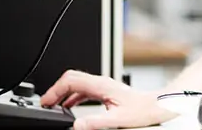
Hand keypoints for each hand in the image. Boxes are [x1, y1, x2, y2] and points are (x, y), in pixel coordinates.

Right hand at [40, 70, 176, 129]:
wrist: (156, 105)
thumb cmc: (142, 110)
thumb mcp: (117, 119)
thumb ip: (96, 122)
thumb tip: (76, 124)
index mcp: (101, 85)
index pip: (71, 80)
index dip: (55, 90)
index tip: (46, 101)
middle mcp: (101, 82)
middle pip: (71, 78)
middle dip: (56, 89)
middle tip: (46, 103)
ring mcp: (103, 85)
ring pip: (77, 83)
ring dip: (63, 92)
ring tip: (54, 106)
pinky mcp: (105, 91)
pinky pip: (84, 90)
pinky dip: (72, 96)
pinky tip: (69, 106)